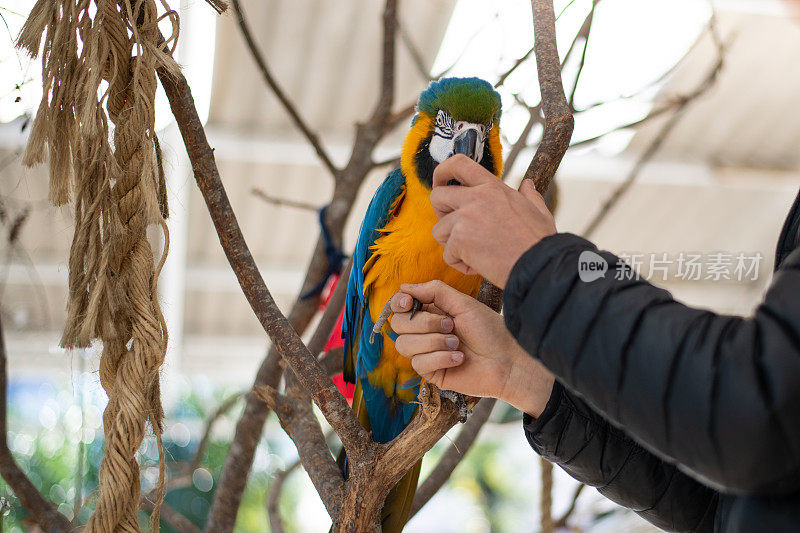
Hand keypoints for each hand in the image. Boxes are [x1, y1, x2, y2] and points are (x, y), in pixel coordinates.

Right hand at [389, 280, 554, 416]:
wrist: (507, 360)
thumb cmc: (489, 330)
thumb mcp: (462, 303)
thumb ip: (433, 290)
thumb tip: (403, 286)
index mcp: (431, 313)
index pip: (400, 307)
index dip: (399, 303)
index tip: (408, 303)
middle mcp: (426, 332)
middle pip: (398, 325)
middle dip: (424, 323)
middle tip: (451, 325)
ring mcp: (427, 353)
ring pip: (405, 345)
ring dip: (434, 342)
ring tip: (458, 343)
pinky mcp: (432, 373)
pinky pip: (419, 363)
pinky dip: (440, 358)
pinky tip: (459, 358)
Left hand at [430, 154, 556, 288]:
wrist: (538, 266)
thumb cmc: (539, 242)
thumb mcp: (538, 211)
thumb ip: (529, 195)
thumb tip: (528, 184)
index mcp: (493, 187)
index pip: (459, 164)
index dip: (442, 171)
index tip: (439, 182)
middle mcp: (476, 197)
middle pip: (437, 196)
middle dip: (440, 213)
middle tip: (455, 228)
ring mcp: (466, 217)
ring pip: (439, 230)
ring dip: (452, 245)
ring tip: (475, 254)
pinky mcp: (460, 239)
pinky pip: (447, 254)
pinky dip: (460, 264)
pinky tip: (479, 266)